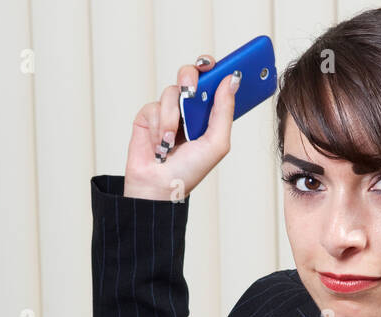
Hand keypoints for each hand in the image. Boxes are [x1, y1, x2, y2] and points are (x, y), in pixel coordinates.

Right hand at [122, 54, 238, 201]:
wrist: (159, 187)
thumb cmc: (190, 171)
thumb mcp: (216, 143)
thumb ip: (225, 110)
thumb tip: (233, 79)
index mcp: (207, 113)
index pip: (212, 80)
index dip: (214, 68)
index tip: (216, 64)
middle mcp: (188, 108)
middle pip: (189, 73)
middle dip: (190, 78)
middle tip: (191, 92)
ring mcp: (167, 111)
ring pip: (171, 92)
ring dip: (172, 118)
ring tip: (171, 141)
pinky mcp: (147, 116)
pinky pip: (153, 106)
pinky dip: (157, 126)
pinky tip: (158, 144)